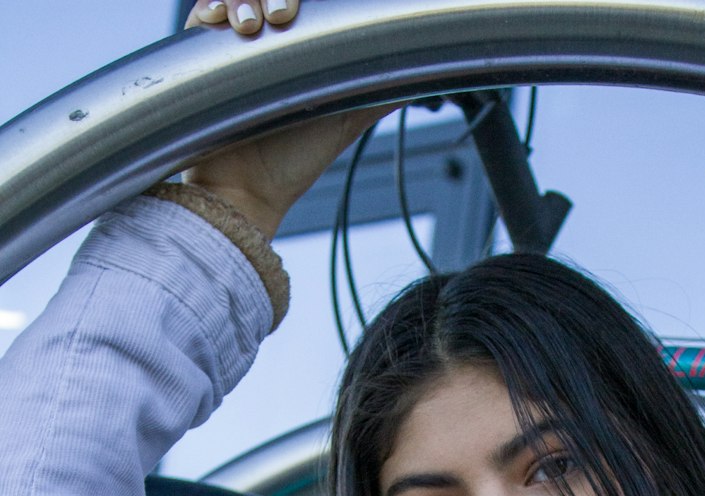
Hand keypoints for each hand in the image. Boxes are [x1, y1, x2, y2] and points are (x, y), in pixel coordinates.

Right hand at [182, 0, 397, 238]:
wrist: (248, 193)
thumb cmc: (294, 161)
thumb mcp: (348, 118)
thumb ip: (379, 91)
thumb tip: (428, 72)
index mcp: (300, 45)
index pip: (305, 0)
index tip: (301, 10)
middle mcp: (266, 38)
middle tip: (283, 17)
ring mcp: (233, 44)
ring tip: (251, 26)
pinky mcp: (203, 55)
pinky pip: (202, 12)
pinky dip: (210, 6)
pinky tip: (219, 20)